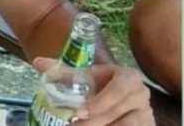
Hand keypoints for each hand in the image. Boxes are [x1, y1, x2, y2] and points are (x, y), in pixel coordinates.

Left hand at [33, 57, 153, 125]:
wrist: (119, 102)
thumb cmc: (100, 87)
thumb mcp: (86, 79)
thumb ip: (63, 72)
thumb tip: (37, 62)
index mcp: (129, 77)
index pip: (118, 88)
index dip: (100, 102)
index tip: (79, 112)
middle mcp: (142, 95)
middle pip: (116, 113)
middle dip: (92, 122)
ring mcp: (146, 115)